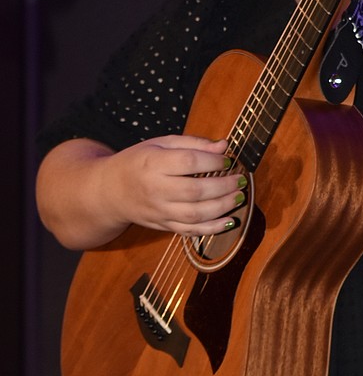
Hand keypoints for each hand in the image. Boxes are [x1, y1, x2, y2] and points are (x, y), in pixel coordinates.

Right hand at [98, 135, 244, 235]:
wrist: (109, 191)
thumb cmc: (137, 162)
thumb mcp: (160, 144)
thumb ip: (192, 144)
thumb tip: (224, 145)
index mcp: (153, 163)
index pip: (188, 162)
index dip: (213, 161)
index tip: (228, 159)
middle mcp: (155, 189)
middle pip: (195, 191)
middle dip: (223, 186)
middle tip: (240, 180)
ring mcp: (159, 211)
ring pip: (195, 215)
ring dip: (222, 208)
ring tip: (239, 197)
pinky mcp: (163, 226)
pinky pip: (190, 231)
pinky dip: (212, 229)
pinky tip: (229, 221)